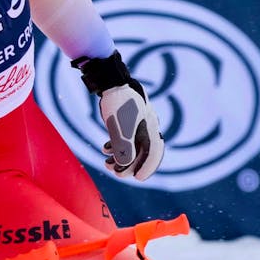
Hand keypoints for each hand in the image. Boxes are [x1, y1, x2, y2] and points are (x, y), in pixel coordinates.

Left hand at [72, 51, 164, 180]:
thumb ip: (123, 147)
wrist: (110, 81)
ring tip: (107, 163)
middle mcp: (146, 126)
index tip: (138, 178)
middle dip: (130, 165)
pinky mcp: (126, 119)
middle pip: (143, 151)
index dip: (147, 166)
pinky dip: (116, 147)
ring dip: (121, 158)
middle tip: (116, 172)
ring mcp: (136, 122)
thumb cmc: (117, 103)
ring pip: (132, 146)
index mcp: (149, 127)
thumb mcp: (119, 126)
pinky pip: (124, 138)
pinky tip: (105, 149)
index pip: (153, 151)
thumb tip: (126, 166)